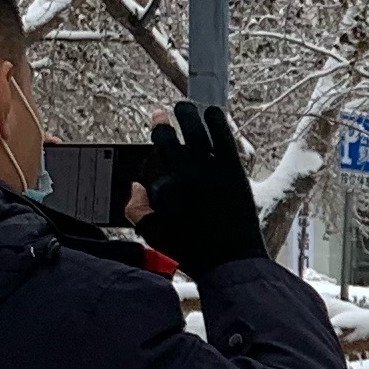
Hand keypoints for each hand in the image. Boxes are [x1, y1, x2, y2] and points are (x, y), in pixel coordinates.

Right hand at [124, 99, 266, 273]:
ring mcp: (212, 168)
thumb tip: (135, 187)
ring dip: (190, 114)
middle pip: (172, 136)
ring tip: (187, 108)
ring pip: (197, 130)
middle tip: (164, 112)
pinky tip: (214, 114)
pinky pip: (223, 137)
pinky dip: (217, 121)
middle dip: (166, 121)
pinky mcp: (233, 169)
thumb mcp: (153, 234)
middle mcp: (186, 172)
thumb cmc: (191, 250)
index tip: (154, 122)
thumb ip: (136, 210)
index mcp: (166, 185)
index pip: (155, 150)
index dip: (155, 131)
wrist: (229, 260)